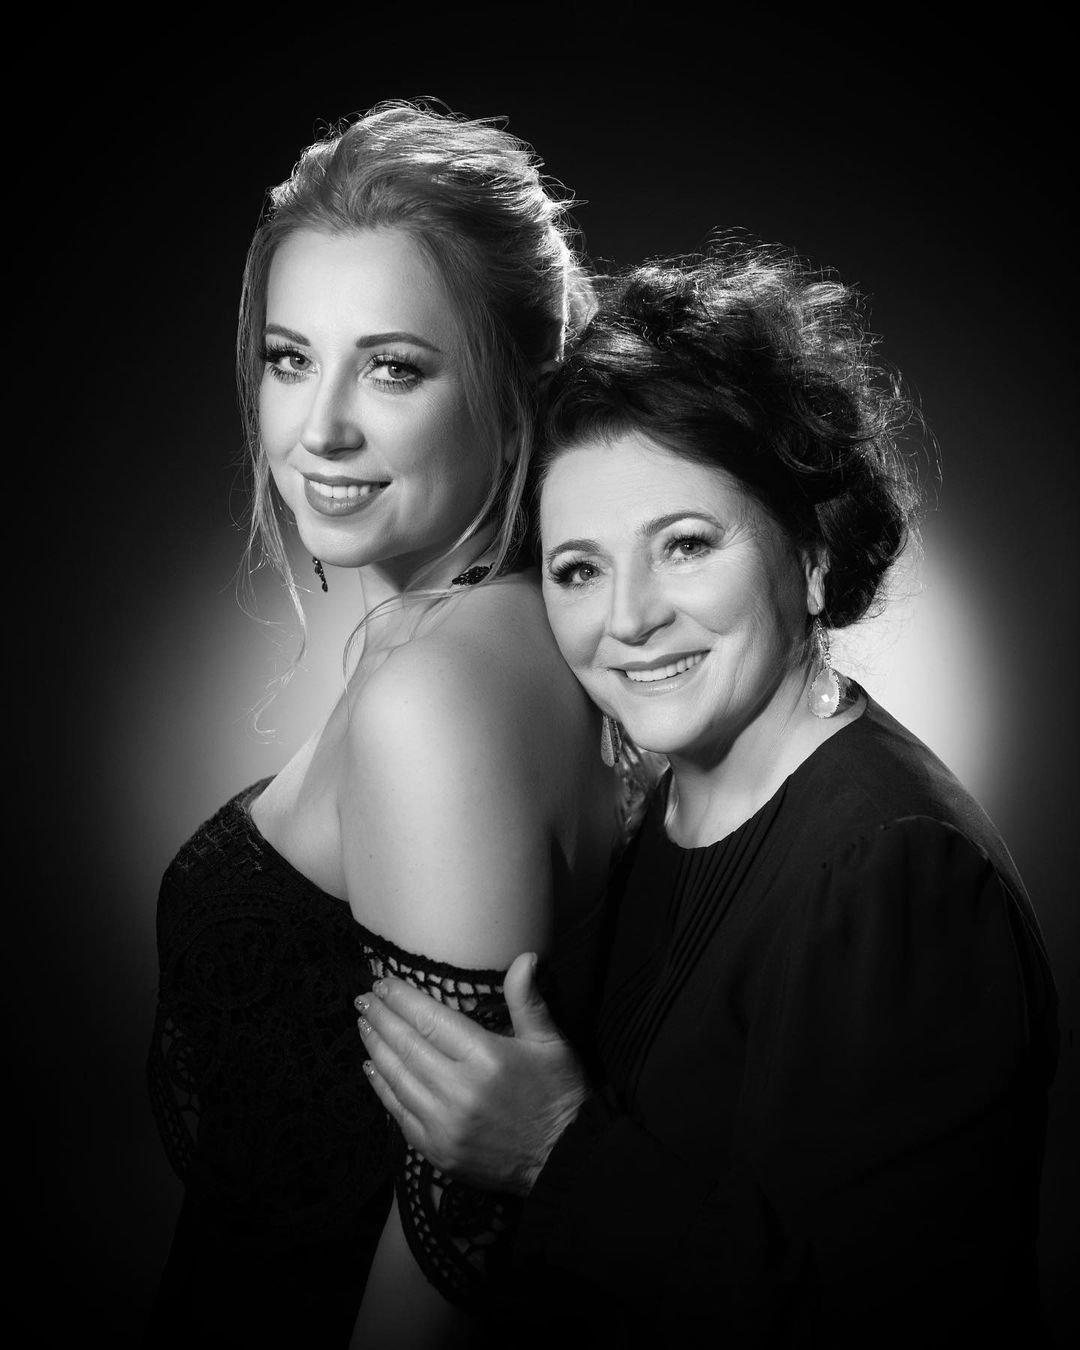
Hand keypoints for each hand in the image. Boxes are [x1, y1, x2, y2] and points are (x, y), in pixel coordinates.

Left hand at [356, 952, 587, 1195]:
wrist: (563, 1160)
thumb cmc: (558, 1095)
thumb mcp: (551, 1043)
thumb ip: (528, 1000)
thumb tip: (525, 958)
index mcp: (486, 1058)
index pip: (431, 1019)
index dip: (402, 999)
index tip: (384, 983)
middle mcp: (459, 1090)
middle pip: (407, 1046)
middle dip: (381, 1018)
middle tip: (364, 998)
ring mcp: (444, 1124)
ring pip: (397, 1078)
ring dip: (376, 1048)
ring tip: (364, 1024)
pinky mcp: (437, 1149)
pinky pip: (399, 1113)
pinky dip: (382, 1088)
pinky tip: (373, 1068)